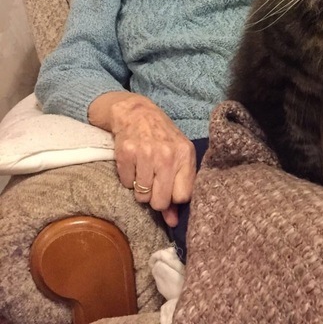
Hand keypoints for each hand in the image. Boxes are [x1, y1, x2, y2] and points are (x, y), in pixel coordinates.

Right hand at [89, 92, 196, 225]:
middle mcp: (167, 154)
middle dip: (155, 198)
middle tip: (154, 183)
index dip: (174, 198)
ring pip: (142, 196)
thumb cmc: (162, 137)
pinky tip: (133, 163)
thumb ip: (178, 187)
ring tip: (143, 170)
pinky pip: (126, 184)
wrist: (136, 112)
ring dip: (141, 188)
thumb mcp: (177, 156)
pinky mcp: (125, 154)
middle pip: (161, 201)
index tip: (169, 190)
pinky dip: (128, 179)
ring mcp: (145, 154)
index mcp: (185, 154)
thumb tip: (172, 222)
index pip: (183, 196)